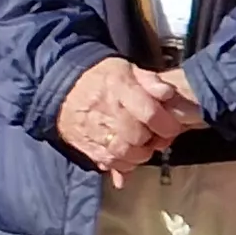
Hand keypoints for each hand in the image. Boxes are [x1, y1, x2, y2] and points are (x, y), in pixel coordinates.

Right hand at [55, 59, 199, 184]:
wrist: (64, 90)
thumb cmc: (102, 80)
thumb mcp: (127, 70)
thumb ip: (150, 81)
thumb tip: (167, 93)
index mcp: (119, 87)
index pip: (150, 113)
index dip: (166, 125)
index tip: (170, 127)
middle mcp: (106, 110)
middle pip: (139, 137)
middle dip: (154, 140)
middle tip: (156, 136)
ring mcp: (95, 131)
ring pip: (126, 154)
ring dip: (140, 154)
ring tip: (141, 145)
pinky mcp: (88, 146)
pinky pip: (111, 163)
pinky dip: (124, 164)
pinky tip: (127, 155)